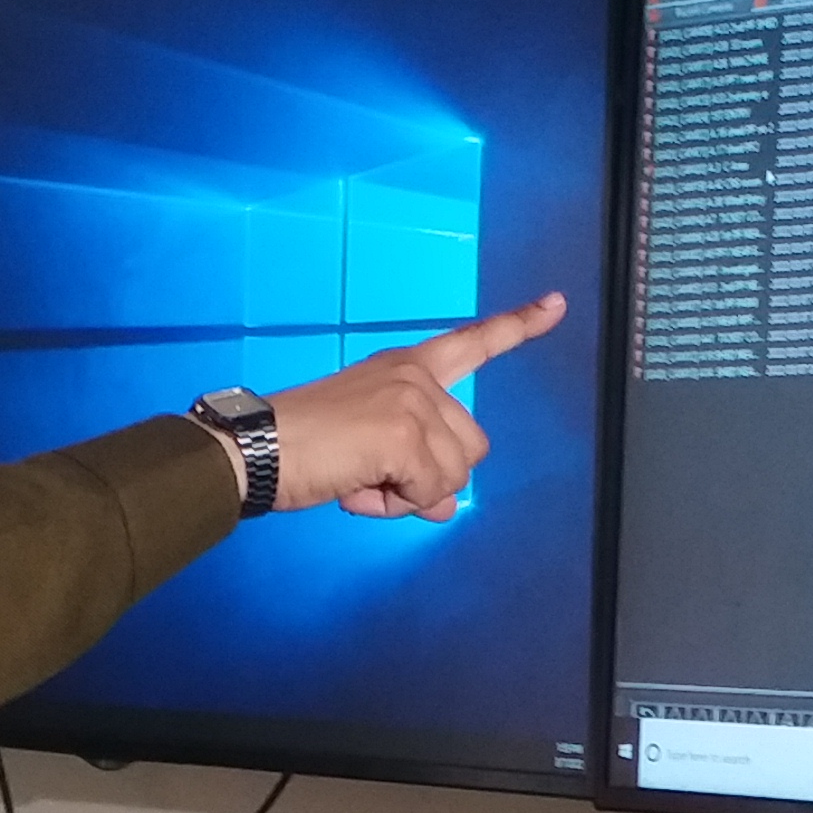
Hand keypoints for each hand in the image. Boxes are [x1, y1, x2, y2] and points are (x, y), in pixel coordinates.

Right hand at [248, 292, 565, 520]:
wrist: (255, 449)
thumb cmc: (301, 447)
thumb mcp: (371, 453)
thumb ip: (417, 469)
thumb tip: (448, 507)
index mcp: (405, 367)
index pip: (472, 342)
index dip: (519, 325)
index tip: (557, 304)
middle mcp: (416, 377)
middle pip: (471, 449)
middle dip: (431, 478)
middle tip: (374, 475)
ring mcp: (413, 402)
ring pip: (455, 477)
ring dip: (410, 495)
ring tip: (359, 478)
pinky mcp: (405, 435)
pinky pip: (429, 495)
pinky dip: (393, 506)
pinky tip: (355, 487)